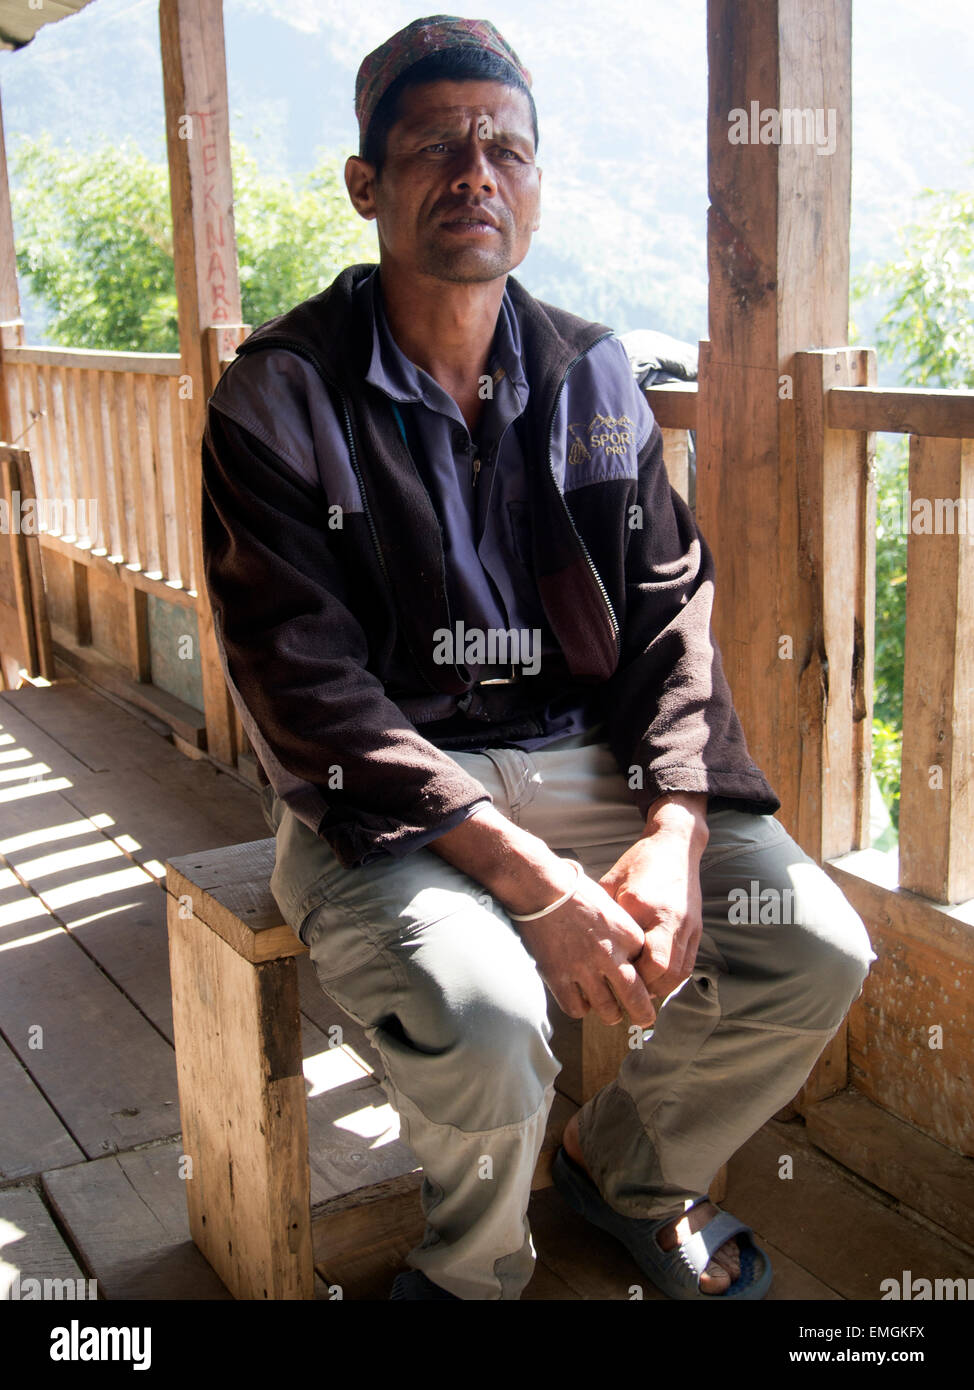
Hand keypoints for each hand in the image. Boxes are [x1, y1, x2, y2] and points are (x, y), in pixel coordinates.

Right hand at [516, 868, 657, 1026]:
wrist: (541, 888)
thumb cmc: (575, 892)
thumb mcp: (612, 907)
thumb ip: (623, 933)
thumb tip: (628, 956)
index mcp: (627, 935)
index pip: (648, 969)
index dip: (648, 980)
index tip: (644, 984)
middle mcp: (609, 955)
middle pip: (635, 998)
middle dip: (642, 1014)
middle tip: (643, 1019)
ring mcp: (583, 968)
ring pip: (607, 1009)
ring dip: (612, 1015)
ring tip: (611, 1014)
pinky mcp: (559, 976)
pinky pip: (576, 1008)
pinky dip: (581, 1009)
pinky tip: (581, 1002)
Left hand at [600, 794, 707, 1000]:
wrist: (674, 845)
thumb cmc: (638, 863)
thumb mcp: (612, 883)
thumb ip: (603, 913)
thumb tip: (582, 939)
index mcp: (642, 905)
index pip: (638, 955)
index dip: (628, 976)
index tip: (610, 981)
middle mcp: (669, 919)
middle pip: (663, 971)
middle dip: (644, 988)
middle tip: (625, 995)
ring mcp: (687, 926)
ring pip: (678, 973)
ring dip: (659, 988)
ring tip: (639, 992)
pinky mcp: (696, 928)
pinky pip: (687, 965)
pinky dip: (671, 978)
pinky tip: (655, 980)